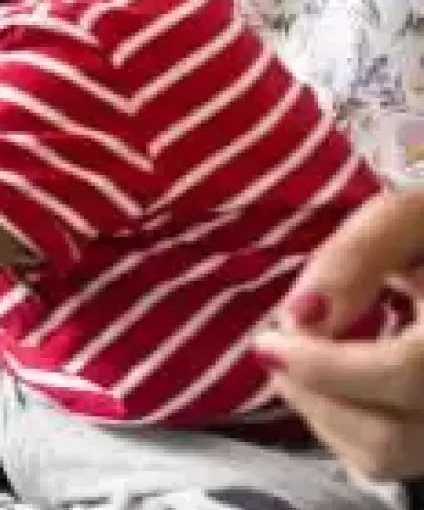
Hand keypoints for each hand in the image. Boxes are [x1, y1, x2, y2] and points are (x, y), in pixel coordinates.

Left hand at [253, 191, 423, 479]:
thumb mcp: (412, 220)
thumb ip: (358, 255)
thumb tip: (301, 314)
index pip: (405, 373)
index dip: (326, 367)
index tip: (270, 339)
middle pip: (389, 437)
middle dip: (313, 393)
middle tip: (280, 347)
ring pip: (384, 457)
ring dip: (320, 410)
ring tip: (304, 356)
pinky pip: (385, 459)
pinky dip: (342, 423)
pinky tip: (335, 378)